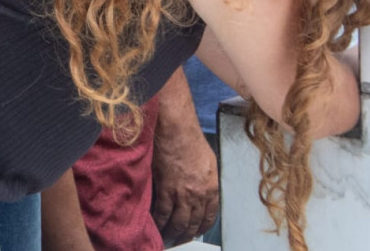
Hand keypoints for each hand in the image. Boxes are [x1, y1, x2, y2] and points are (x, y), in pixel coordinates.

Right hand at [151, 112, 218, 244]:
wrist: (176, 130)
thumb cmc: (190, 140)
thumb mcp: (208, 162)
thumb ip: (206, 180)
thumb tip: (200, 190)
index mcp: (211, 188)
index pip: (209, 216)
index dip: (201, 227)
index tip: (196, 231)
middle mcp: (198, 194)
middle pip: (192, 222)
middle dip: (186, 234)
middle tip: (180, 239)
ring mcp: (181, 193)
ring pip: (178, 221)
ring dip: (173, 231)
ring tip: (167, 236)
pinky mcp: (166, 188)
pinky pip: (163, 212)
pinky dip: (160, 220)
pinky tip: (157, 224)